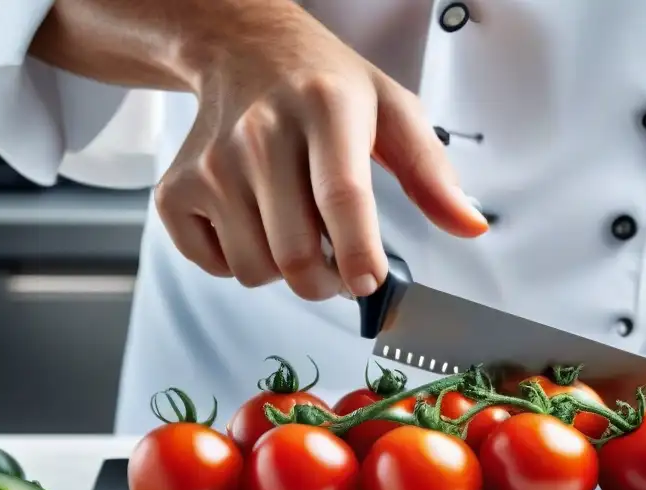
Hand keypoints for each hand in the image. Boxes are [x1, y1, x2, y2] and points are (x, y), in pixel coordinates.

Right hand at [154, 2, 487, 299]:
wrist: (243, 49)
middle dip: (328, 284)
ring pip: (255, 269)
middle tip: (342, 271)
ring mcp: (212, 163)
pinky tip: (256, 227)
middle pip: (294, 253)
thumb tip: (469, 226)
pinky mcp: (176, 188)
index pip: (340, 195)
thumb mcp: (393, 110)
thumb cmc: (325, 85)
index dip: (357, 254)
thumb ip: (432, 173)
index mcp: (325, 107)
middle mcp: (261, 132)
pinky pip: (214, 265)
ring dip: (285, 274)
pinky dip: (240, 264)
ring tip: (299, 236)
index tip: (370, 281)